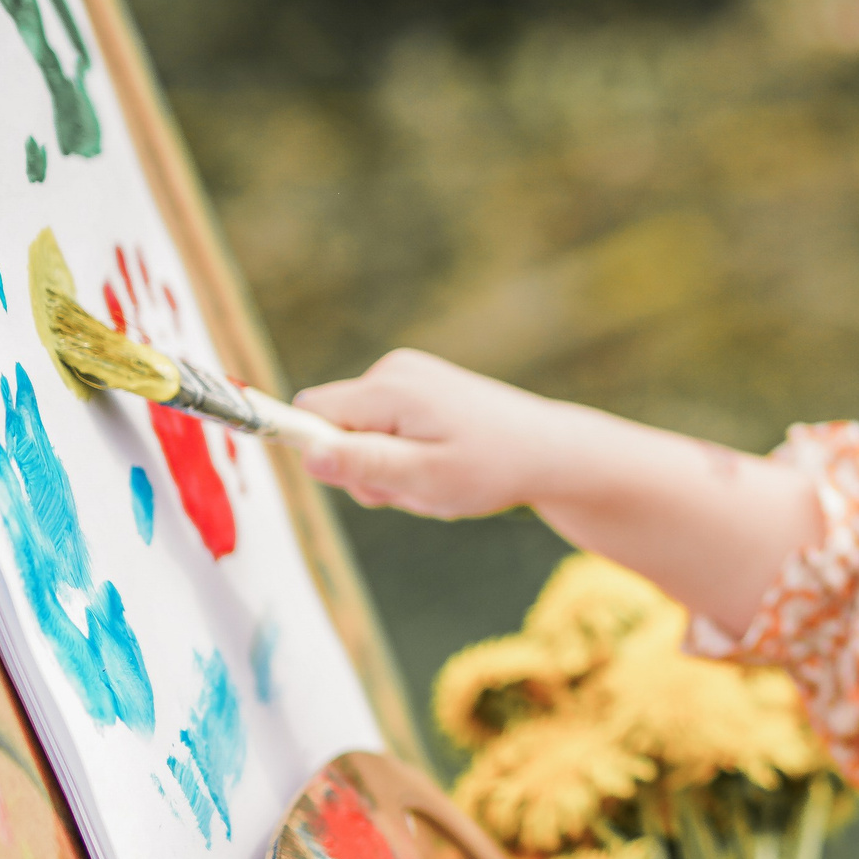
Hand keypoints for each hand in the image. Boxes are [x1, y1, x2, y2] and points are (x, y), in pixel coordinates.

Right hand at [292, 348, 560, 517]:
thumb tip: (308, 455)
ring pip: (362, 432)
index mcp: (389, 388)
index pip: (310, 414)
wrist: (550, 451)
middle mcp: (393, 371)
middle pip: (335, 426)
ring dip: (390, 467)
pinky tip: (444, 463)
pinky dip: (407, 454)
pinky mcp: (421, 389)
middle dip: (364, 468)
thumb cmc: (493, 467)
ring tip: (438, 477)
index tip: (365, 479)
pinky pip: (387, 428)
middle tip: (416, 488)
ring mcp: (409, 377)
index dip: (323, 453)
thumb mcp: (425, 477)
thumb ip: (365, 465)